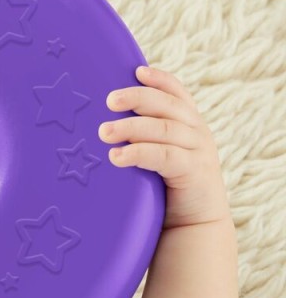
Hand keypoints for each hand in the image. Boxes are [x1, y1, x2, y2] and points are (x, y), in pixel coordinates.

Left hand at [98, 65, 231, 229]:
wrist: (194, 227)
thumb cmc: (164, 189)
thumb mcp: (155, 157)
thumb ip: (141, 138)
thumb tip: (99, 126)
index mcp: (187, 123)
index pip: (176, 93)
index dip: (159, 79)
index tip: (136, 71)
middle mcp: (196, 131)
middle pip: (167, 105)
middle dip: (137, 98)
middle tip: (109, 100)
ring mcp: (198, 151)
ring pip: (163, 129)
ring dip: (131, 127)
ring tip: (104, 132)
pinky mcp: (195, 172)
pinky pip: (165, 156)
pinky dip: (140, 153)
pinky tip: (117, 156)